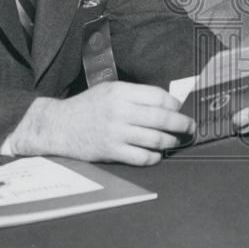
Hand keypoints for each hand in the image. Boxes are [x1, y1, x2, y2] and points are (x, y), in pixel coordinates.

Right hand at [8, 82, 194, 165]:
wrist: (58, 125)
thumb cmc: (87, 106)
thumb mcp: (110, 89)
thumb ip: (135, 94)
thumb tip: (166, 103)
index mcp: (121, 92)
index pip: (158, 97)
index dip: (174, 104)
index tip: (179, 108)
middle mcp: (120, 111)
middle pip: (162, 118)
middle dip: (182, 124)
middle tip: (190, 127)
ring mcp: (116, 133)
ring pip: (155, 139)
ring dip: (171, 141)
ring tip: (176, 140)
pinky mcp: (111, 151)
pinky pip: (141, 157)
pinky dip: (154, 157)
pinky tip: (157, 154)